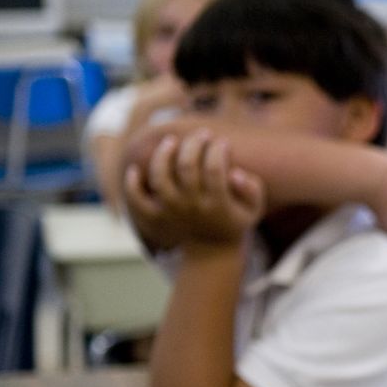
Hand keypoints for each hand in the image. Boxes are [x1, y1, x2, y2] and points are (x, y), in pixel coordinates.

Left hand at [124, 130, 265, 249]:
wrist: (211, 252)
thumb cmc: (232, 221)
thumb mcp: (253, 210)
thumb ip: (252, 189)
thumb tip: (235, 173)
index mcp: (218, 205)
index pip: (215, 168)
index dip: (218, 150)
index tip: (222, 143)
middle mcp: (193, 207)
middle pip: (187, 166)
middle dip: (194, 143)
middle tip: (202, 135)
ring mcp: (172, 212)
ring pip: (160, 177)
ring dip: (163, 154)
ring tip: (171, 141)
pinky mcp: (155, 217)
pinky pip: (137, 199)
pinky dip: (133, 184)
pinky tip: (136, 170)